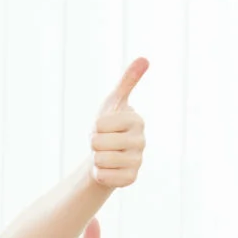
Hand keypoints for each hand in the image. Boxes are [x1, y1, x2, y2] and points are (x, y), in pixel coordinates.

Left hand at [91, 58, 148, 188]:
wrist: (108, 154)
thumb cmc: (110, 125)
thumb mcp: (114, 102)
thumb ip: (127, 81)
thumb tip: (144, 59)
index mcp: (137, 120)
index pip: (99, 125)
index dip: (95, 127)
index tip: (104, 128)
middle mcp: (142, 141)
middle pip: (97, 143)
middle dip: (94, 143)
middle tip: (104, 143)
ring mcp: (138, 161)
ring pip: (99, 160)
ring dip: (96, 159)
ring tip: (106, 155)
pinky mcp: (131, 179)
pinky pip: (103, 177)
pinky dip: (99, 174)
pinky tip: (108, 169)